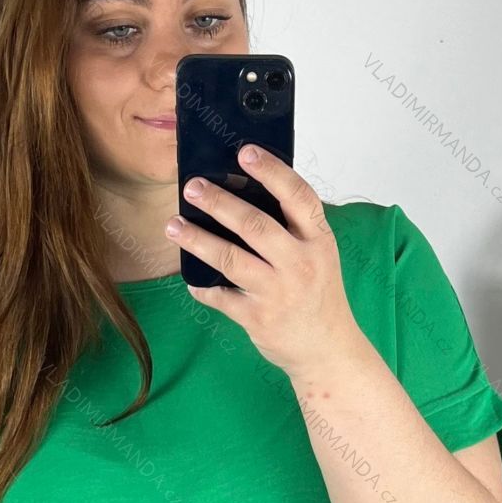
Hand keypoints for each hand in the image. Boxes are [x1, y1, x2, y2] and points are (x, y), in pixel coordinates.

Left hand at [166, 145, 362, 376]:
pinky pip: (220, 297)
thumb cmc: (319, 295)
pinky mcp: (258, 318)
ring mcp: (278, 293)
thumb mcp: (319, 255)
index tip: (245, 153)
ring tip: (174, 225)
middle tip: (192, 187)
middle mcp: (300, 264)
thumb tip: (245, 190)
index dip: (272, 172)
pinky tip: (190, 278)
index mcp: (319, 241)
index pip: (298, 197)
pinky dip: (201, 287)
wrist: (327, 350)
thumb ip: (292, 227)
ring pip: (230, 260)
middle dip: (219, 203)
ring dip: (197, 240)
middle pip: (255, 226)